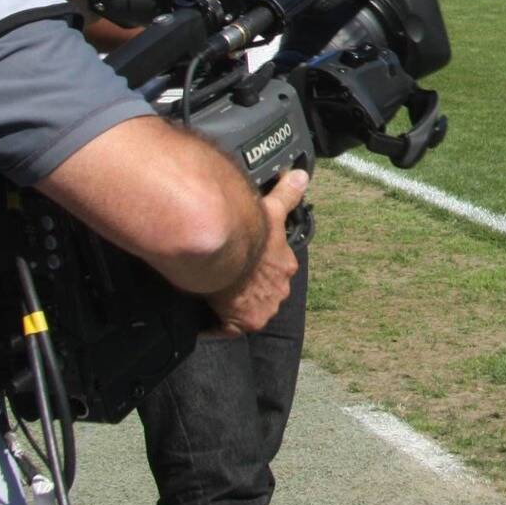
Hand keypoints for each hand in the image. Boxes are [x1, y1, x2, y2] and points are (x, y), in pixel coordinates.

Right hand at [205, 168, 309, 335]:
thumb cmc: (248, 228)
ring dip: (235, 304)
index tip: (247, 265)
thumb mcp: (272, 207)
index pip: (275, 270)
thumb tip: (301, 177)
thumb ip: (287, 193)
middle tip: (228, 279)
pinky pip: (227, 327)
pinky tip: (205, 314)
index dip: (261, 268)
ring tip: (216, 293)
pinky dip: (217, 322)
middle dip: (250, 288)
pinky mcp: (242, 322)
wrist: (225, 247)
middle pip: (264, 293)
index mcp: (284, 265)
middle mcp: (278, 289)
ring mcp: (262, 307)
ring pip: (248, 310)